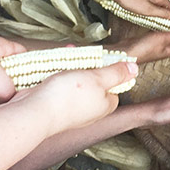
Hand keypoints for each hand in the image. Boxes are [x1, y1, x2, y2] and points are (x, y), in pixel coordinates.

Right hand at [12, 61, 136, 136]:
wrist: (35, 112)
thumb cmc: (68, 98)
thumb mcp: (98, 78)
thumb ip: (116, 73)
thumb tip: (134, 68)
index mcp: (105, 105)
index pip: (114, 86)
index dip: (109, 71)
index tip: (101, 60)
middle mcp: (90, 110)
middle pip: (94, 82)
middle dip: (87, 66)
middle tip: (81, 57)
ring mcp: (72, 109)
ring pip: (75, 82)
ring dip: (71, 68)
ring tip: (66, 59)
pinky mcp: (55, 105)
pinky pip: (60, 86)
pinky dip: (57, 75)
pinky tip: (52, 69)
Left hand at [102, 0, 169, 19]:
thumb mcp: (147, 10)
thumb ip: (162, 13)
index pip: (169, 6)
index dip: (166, 14)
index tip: (161, 19)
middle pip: (162, 1)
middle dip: (158, 8)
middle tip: (149, 15)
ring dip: (151, 3)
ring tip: (141, 8)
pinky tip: (137, 1)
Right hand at [107, 28, 169, 63]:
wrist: (126, 52)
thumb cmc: (144, 48)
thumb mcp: (163, 39)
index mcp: (168, 52)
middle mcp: (162, 51)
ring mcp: (153, 47)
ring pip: (165, 41)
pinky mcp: (146, 43)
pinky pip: (156, 37)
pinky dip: (159, 32)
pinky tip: (158, 26)